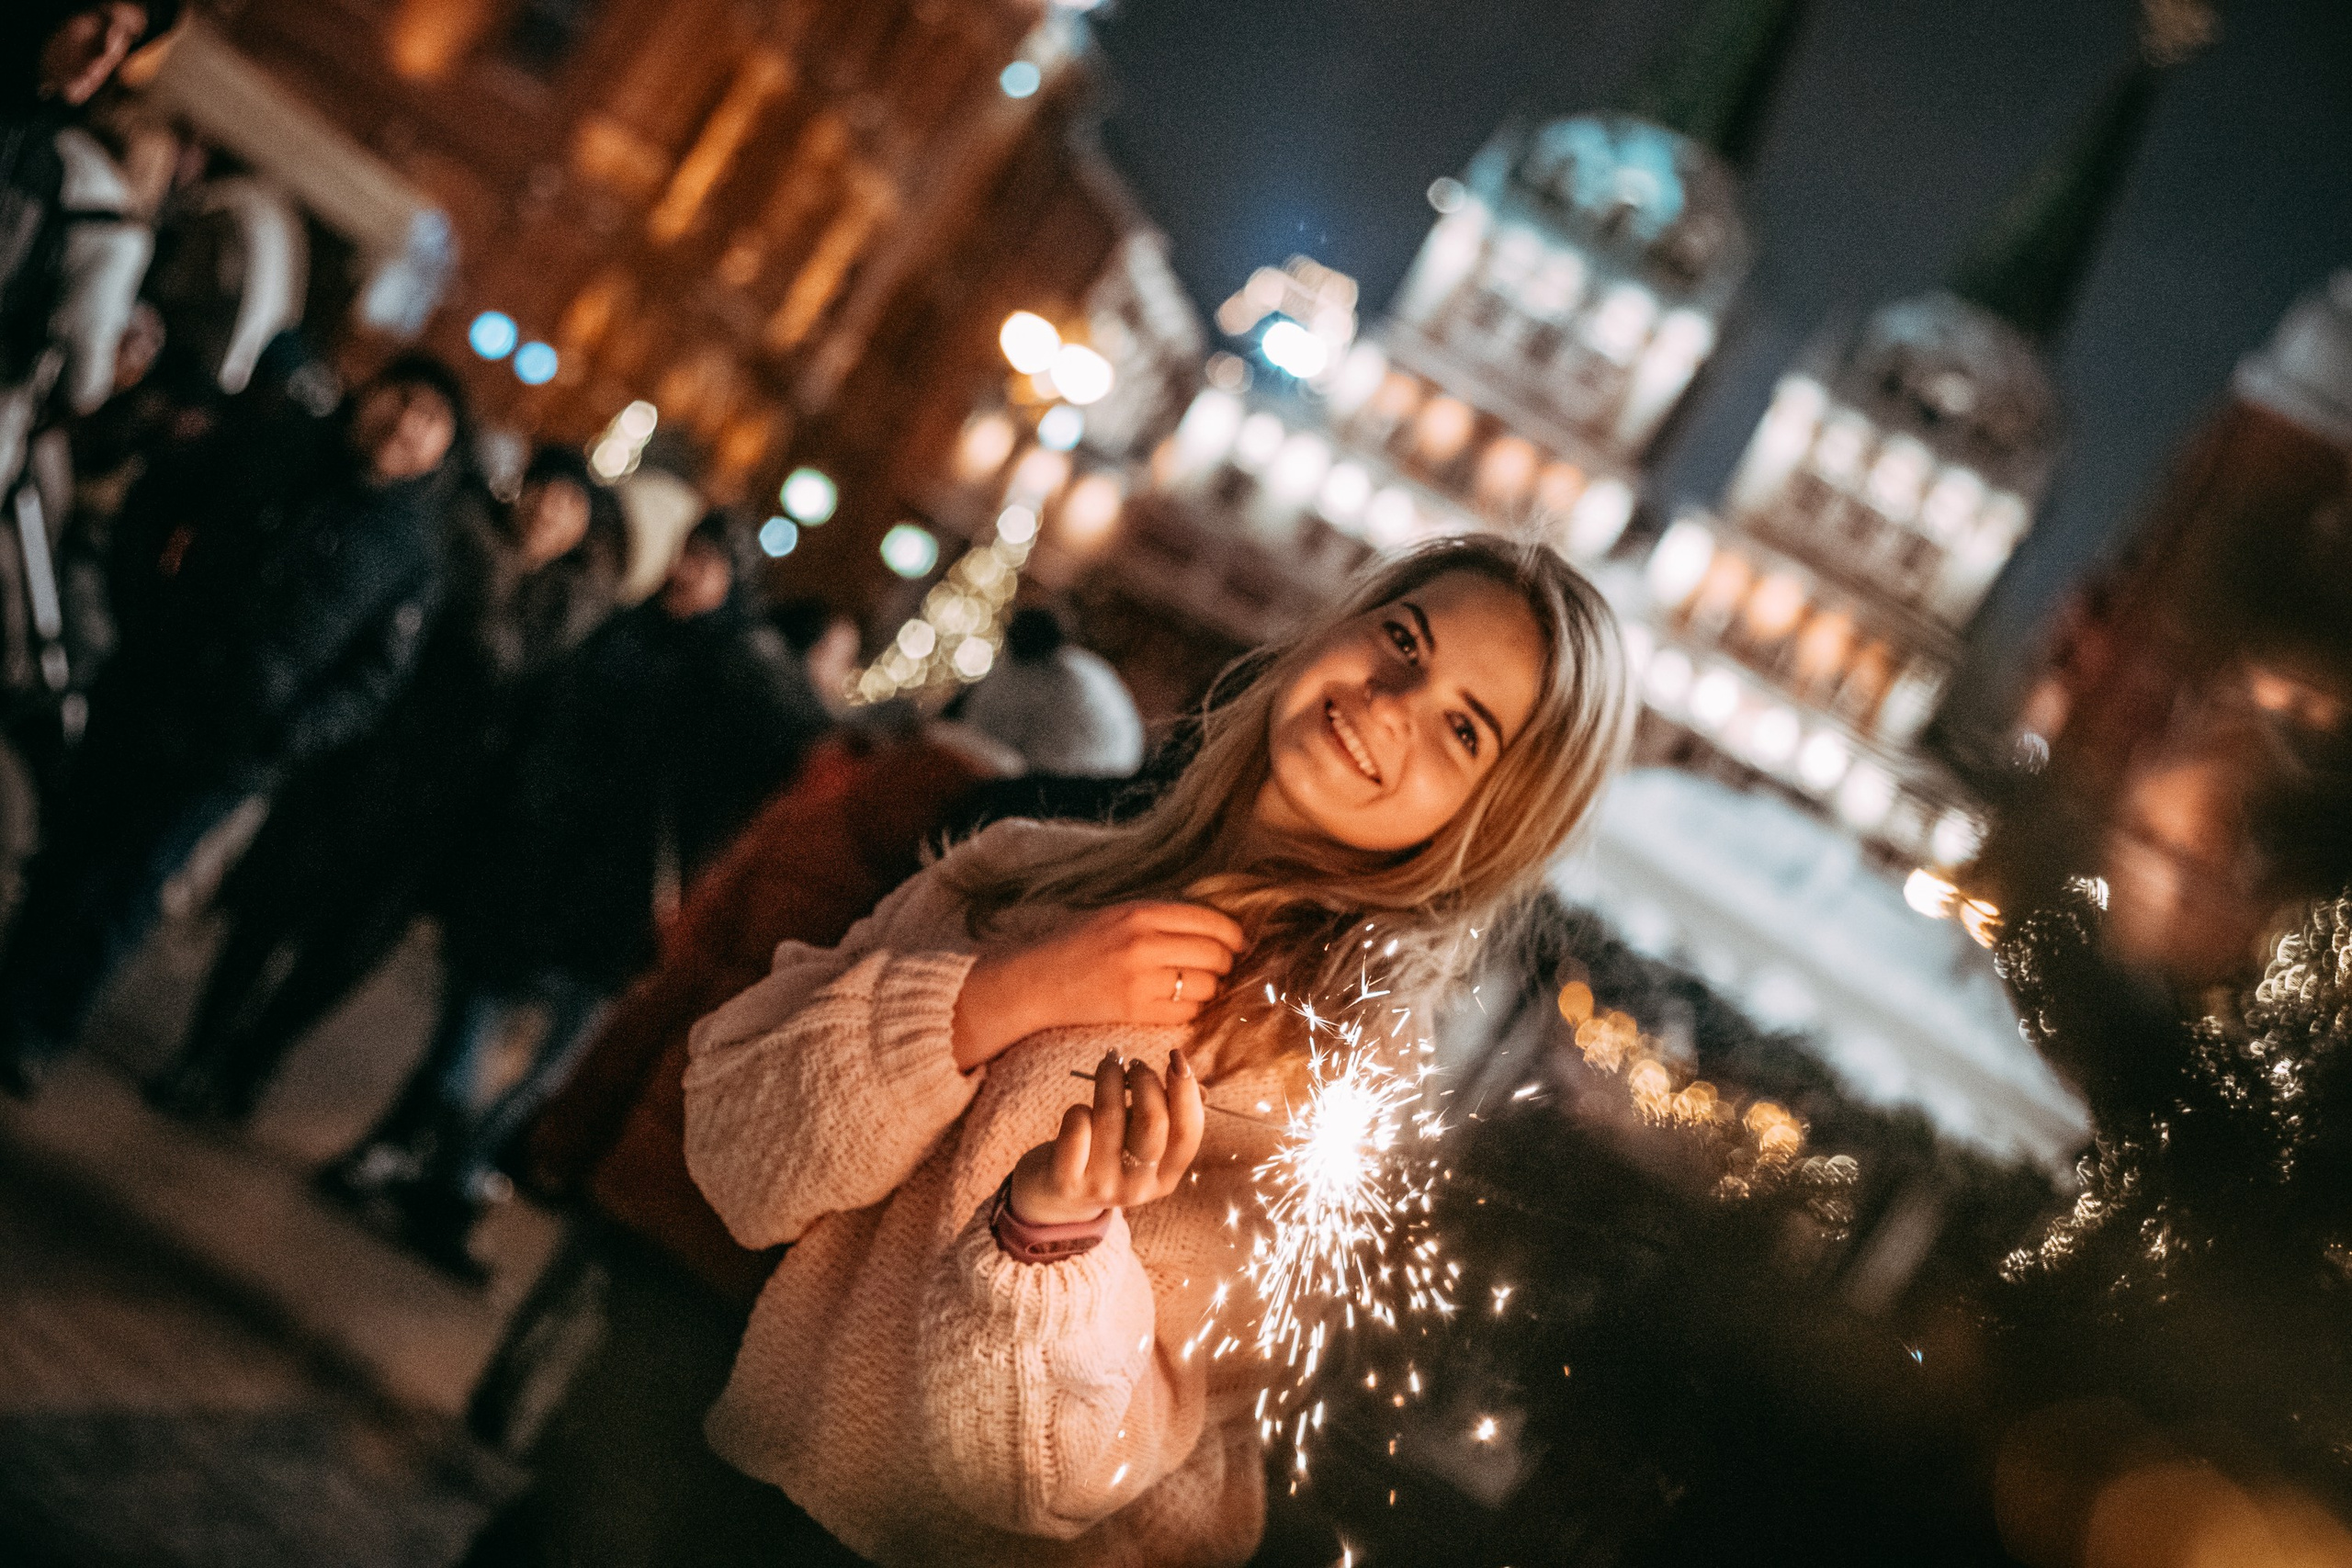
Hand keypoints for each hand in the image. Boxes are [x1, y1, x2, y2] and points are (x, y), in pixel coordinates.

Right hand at [951, 901, 1245, 1069]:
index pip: (1210, 921)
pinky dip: (1192, 1009)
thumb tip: (1214, 927)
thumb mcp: (1117, 913)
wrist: (1035, 980)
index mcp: (1141, 912)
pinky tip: (1179, 1003)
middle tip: (1219, 966)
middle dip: (1226, 962)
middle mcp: (1144, 944)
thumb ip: (1161, 916)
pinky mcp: (1135, 1011)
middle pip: (1215, 954)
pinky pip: (1187, 1012)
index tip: (1238, 943)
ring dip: (1210, 988)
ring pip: (1207, 986)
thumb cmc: (1075, 943)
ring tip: (1196, 985)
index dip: (1234, 934)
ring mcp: (1141, 980)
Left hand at [1007, 1051, 1204, 1224]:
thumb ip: (1167, 1117)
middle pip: (1153, 1121)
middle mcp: (1138, 1186)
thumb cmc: (1105, 1155)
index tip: (1176, 1056)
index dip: (1186, 1089)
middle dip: (1145, 1079)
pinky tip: (1079, 1111)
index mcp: (1165, 1177)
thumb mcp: (1140, 1143)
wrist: (1054, 1198)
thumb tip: (1199, 1087)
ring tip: (1108, 1065)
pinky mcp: (1068, 1181)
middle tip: (1134, 1064)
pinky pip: (1077, 1127)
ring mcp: (1102, 1185)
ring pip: (1110, 1116)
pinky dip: (1078, 1109)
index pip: (1188, 1132)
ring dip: (1109, 1079)